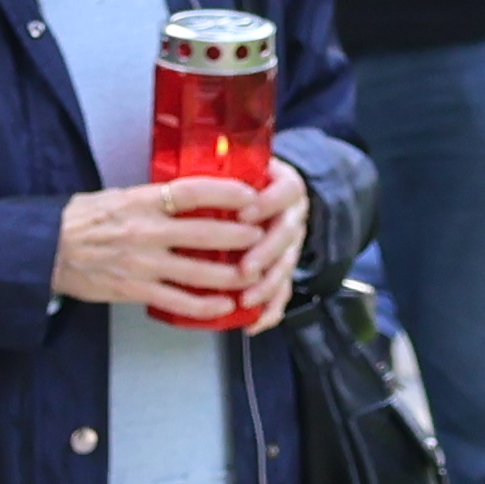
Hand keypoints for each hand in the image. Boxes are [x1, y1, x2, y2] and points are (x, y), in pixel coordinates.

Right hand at [55, 175, 275, 315]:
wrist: (46, 249)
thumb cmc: (81, 220)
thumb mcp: (118, 196)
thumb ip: (153, 198)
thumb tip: (189, 195)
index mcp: (141, 201)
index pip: (192, 192)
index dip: (226, 193)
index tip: (249, 195)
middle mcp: (145, 232)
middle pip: (205, 234)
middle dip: (241, 237)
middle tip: (262, 235)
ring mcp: (143, 264)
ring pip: (199, 273)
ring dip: (232, 275)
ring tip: (252, 274)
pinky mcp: (136, 291)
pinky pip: (179, 302)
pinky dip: (206, 306)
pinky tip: (224, 306)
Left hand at [180, 156, 308, 326]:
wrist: (267, 194)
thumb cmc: (238, 179)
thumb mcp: (234, 166)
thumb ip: (220, 170)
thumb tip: (192, 161)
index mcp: (284, 185)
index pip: (286, 190)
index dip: (268, 203)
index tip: (245, 213)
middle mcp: (292, 214)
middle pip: (288, 234)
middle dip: (266, 252)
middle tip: (246, 267)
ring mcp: (291, 242)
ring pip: (286, 266)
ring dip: (268, 285)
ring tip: (247, 299)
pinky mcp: (284, 266)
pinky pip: (283, 291)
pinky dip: (270, 309)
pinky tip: (254, 323)